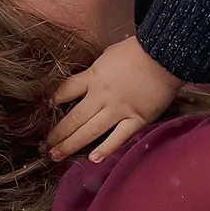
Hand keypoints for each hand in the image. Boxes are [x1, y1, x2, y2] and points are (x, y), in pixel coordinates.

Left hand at [49, 36, 180, 161]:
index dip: (53, 101)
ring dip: (72, 144)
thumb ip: (95, 73)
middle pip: (74, 118)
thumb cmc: (137, 51)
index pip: (66, 91)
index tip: (45, 111)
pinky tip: (93, 159)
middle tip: (45, 147)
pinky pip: (119, 137)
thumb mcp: (106, 57)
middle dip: (57, 134)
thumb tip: (85, 82)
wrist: (164, 55)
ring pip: (91, 131)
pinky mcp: (137, 119)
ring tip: (57, 155)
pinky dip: (106, 149)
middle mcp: (102, 96)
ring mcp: (120, 109)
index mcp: (94, 77)